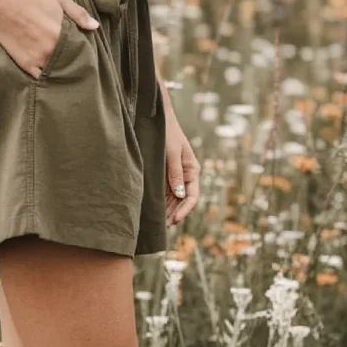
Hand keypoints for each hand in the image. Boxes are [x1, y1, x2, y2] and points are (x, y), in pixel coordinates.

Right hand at [0, 0, 99, 78]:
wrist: (3, 4)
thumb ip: (79, 13)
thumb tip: (95, 27)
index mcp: (62, 35)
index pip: (80, 49)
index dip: (82, 50)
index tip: (83, 50)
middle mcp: (52, 50)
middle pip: (69, 61)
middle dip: (72, 62)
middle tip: (75, 61)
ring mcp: (39, 59)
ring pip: (56, 71)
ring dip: (60, 70)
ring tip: (63, 69)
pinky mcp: (26, 64)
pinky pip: (40, 77)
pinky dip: (46, 77)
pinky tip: (49, 75)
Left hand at [163, 108, 200, 225]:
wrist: (158, 119)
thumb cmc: (167, 133)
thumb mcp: (171, 153)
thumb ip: (175, 173)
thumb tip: (179, 194)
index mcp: (192, 171)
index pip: (192, 196)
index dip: (184, 210)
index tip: (174, 220)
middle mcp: (185, 176)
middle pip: (182, 201)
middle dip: (174, 214)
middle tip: (161, 226)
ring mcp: (175, 177)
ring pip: (173, 200)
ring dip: (167, 211)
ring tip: (157, 223)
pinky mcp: (165, 176)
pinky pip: (165, 193)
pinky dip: (161, 203)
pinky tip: (153, 212)